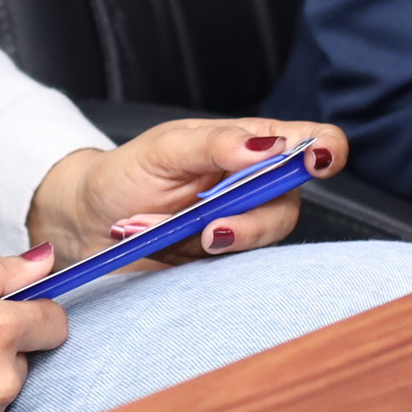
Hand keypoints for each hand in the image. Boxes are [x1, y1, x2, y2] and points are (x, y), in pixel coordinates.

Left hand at [23, 118, 345, 267]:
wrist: (86, 221)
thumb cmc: (126, 174)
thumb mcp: (165, 149)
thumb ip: (217, 144)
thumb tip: (269, 147)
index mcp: (248, 145)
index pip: (309, 143)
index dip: (325, 150)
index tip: (316, 162)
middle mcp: (253, 187)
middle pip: (289, 204)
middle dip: (249, 219)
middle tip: (208, 226)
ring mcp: (239, 226)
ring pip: (262, 242)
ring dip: (211, 238)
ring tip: (156, 227)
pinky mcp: (220, 262)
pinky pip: (231, 268)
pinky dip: (190, 257)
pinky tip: (157, 243)